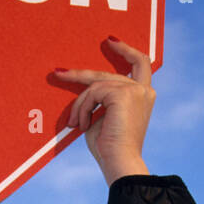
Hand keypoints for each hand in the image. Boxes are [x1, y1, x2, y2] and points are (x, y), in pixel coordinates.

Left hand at [54, 38, 154, 184]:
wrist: (119, 161)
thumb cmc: (109, 146)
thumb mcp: (103, 116)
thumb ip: (100, 99)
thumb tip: (82, 89)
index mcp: (143, 95)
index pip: (140, 63)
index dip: (126, 50)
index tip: (110, 41)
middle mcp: (143, 90)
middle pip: (107, 73)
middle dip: (80, 74)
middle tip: (59, 73)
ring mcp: (135, 90)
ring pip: (96, 85)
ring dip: (80, 105)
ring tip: (75, 123)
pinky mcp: (123, 93)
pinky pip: (93, 93)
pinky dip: (83, 108)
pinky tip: (82, 125)